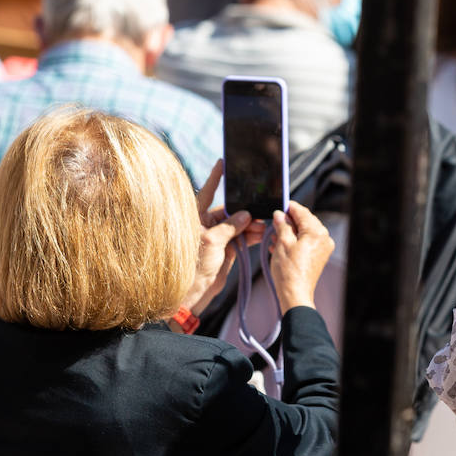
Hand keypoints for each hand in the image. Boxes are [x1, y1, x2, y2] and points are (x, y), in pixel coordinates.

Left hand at [182, 160, 258, 314]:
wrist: (192, 293)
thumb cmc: (192, 266)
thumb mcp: (211, 242)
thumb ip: (230, 227)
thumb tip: (246, 215)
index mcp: (194, 217)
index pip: (206, 192)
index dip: (215, 178)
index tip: (223, 162)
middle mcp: (204, 225)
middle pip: (228, 211)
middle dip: (244, 211)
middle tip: (259, 211)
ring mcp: (216, 238)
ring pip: (237, 225)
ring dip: (251, 226)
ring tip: (263, 228)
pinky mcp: (225, 250)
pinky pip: (241, 238)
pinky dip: (251, 237)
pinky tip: (261, 235)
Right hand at [270, 202, 334, 312]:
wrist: (295, 294)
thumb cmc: (289, 271)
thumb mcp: (282, 243)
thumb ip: (282, 225)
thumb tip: (279, 215)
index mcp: (317, 232)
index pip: (303, 212)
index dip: (289, 207)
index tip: (279, 205)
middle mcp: (324, 239)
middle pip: (305, 222)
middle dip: (288, 221)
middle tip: (274, 222)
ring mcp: (323, 249)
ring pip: (304, 233)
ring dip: (289, 232)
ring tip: (274, 237)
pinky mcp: (318, 257)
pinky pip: (306, 243)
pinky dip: (294, 242)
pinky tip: (280, 245)